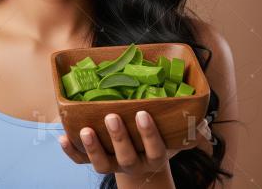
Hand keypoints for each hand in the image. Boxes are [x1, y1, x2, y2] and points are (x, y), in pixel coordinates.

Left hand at [58, 111, 210, 178]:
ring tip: (85, 129)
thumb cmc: (157, 139)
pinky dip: (71, 152)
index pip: (155, 149)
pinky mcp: (95, 163)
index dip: (148, 134)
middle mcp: (134, 164)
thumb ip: (182, 119)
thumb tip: (198, 95)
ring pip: (102, 164)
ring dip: (93, 147)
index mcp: (154, 157)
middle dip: (119, 137)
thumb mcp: (172, 133)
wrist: (142, 165)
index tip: (142, 114)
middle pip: (126, 157)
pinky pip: (81, 162)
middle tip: (111, 116)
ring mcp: (113, 165)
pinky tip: (62, 137)